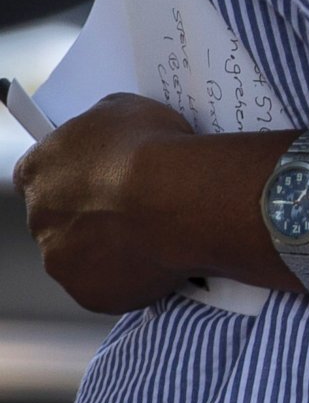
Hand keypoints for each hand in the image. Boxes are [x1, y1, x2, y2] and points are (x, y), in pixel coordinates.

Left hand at [14, 93, 216, 314]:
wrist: (177, 197)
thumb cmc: (151, 149)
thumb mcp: (124, 109)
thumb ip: (101, 127)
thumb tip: (107, 135)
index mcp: (37, 171)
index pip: (40, 173)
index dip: (73, 172)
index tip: (99, 171)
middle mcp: (39, 219)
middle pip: (61, 218)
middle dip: (92, 213)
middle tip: (134, 202)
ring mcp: (61, 260)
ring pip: (83, 255)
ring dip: (110, 246)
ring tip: (155, 228)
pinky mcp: (88, 293)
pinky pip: (108, 284)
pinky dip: (129, 273)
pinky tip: (158, 253)